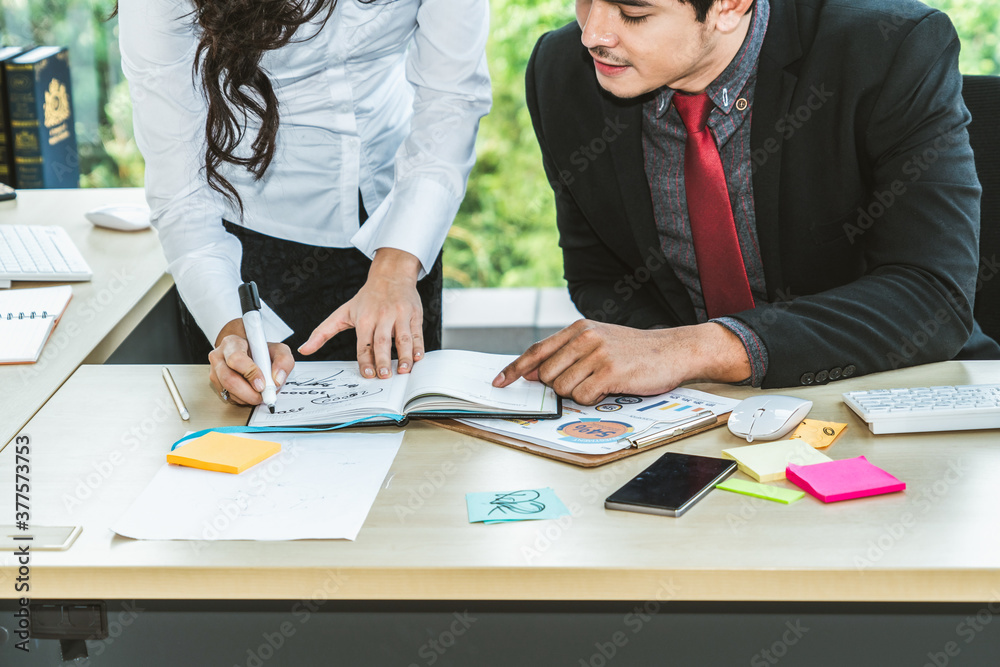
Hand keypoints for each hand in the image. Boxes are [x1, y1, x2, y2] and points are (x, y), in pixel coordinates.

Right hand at [209, 318, 294, 404]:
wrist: (251, 354)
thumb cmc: (261, 351)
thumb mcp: (278, 350)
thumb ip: (283, 361)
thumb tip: (277, 380)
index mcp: (233, 343)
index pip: (236, 358)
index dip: (250, 373)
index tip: (262, 383)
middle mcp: (219, 356)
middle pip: (228, 378)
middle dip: (248, 392)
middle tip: (262, 396)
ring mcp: (215, 371)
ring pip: (228, 390)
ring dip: (246, 397)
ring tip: (259, 394)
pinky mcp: (217, 384)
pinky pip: (228, 397)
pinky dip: (242, 400)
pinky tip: (251, 393)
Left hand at [299, 248, 423, 378]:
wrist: (391, 275)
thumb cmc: (366, 298)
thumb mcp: (342, 313)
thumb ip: (322, 333)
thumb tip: (303, 350)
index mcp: (365, 318)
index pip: (364, 344)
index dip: (365, 360)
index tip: (368, 374)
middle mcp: (382, 316)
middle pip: (382, 342)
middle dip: (383, 360)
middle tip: (384, 376)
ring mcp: (400, 315)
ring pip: (403, 339)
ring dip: (405, 356)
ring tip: (404, 371)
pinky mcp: (415, 315)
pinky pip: (417, 333)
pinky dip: (419, 346)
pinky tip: (418, 358)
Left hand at [492, 320, 750, 404]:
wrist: (674, 350)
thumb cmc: (635, 350)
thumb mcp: (598, 341)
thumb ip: (566, 353)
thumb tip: (532, 373)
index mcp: (578, 329)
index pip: (537, 350)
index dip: (515, 369)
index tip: (499, 382)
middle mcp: (585, 338)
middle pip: (547, 375)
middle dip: (559, 386)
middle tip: (584, 382)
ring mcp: (597, 354)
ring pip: (563, 388)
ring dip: (578, 393)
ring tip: (601, 382)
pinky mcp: (611, 372)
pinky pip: (584, 397)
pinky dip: (593, 399)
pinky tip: (610, 388)